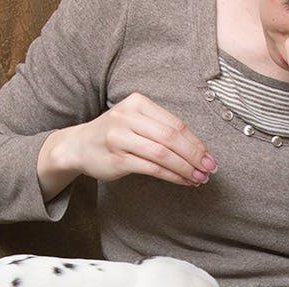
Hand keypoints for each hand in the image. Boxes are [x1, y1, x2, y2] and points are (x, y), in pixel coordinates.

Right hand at [37, 92, 216, 198]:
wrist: (78, 146)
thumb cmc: (114, 135)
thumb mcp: (135, 121)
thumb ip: (161, 128)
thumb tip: (198, 149)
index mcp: (137, 103)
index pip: (174, 123)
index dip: (195, 142)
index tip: (209, 156)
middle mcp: (127, 117)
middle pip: (171, 137)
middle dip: (194, 155)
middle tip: (209, 169)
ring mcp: (120, 138)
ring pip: (162, 154)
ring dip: (185, 168)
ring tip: (198, 178)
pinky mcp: (117, 158)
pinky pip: (151, 168)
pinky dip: (171, 176)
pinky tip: (182, 181)